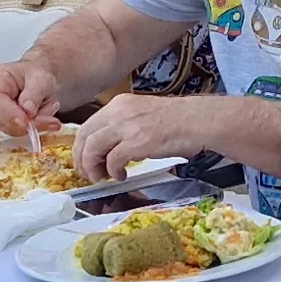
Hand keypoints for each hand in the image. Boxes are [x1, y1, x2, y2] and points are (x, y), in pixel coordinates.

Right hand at [0, 58, 60, 141]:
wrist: (38, 80)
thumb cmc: (36, 74)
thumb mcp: (41, 78)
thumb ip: (34, 93)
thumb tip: (28, 112)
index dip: (10, 113)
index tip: (26, 121)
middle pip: (1, 119)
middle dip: (28, 123)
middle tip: (52, 122)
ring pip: (11, 129)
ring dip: (35, 125)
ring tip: (51, 108)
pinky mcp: (5, 124)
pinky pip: (19, 132)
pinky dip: (35, 128)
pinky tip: (48, 117)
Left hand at [72, 94, 201, 179]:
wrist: (198, 121)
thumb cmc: (176, 120)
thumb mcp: (142, 114)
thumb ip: (122, 126)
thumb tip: (106, 147)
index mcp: (119, 104)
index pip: (88, 125)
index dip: (82, 146)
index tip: (85, 160)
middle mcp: (118, 112)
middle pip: (84, 137)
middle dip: (82, 159)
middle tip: (88, 173)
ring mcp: (127, 126)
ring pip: (93, 148)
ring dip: (93, 167)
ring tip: (103, 177)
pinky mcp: (137, 142)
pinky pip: (113, 160)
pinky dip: (113, 172)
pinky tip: (122, 176)